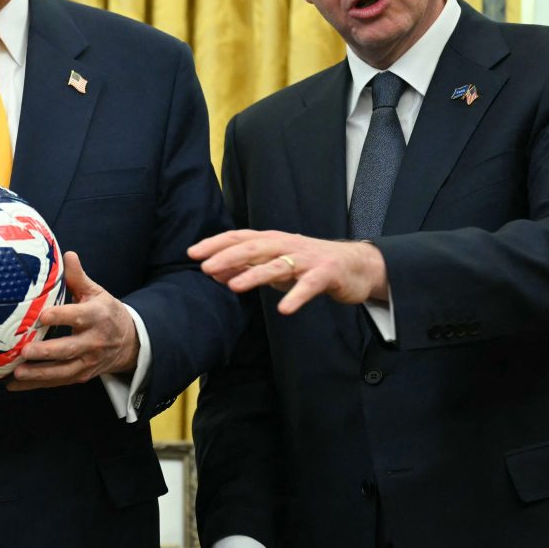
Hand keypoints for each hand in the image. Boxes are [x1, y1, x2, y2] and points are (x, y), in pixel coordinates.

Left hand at [9, 251, 138, 390]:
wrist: (129, 341)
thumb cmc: (104, 312)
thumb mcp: (96, 292)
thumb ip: (78, 277)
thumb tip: (66, 254)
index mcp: (96, 316)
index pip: (78, 316)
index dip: (61, 317)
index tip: (42, 316)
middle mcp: (93, 341)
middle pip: (69, 349)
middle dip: (46, 352)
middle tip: (24, 351)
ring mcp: (87, 362)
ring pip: (62, 371)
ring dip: (39, 374)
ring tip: (17, 374)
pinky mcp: (81, 376)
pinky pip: (57, 382)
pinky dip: (36, 384)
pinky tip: (13, 385)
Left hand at [188, 229, 387, 313]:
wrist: (356, 265)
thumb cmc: (309, 264)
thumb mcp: (275, 265)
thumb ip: (247, 267)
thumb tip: (214, 273)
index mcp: (272, 241)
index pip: (239, 238)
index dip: (215, 244)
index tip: (192, 253)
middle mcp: (287, 245)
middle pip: (254, 248)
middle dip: (228, 256)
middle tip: (205, 267)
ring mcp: (307, 259)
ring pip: (277, 265)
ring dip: (254, 275)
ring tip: (234, 285)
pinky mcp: (326, 274)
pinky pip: (309, 286)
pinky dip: (296, 296)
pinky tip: (284, 309)